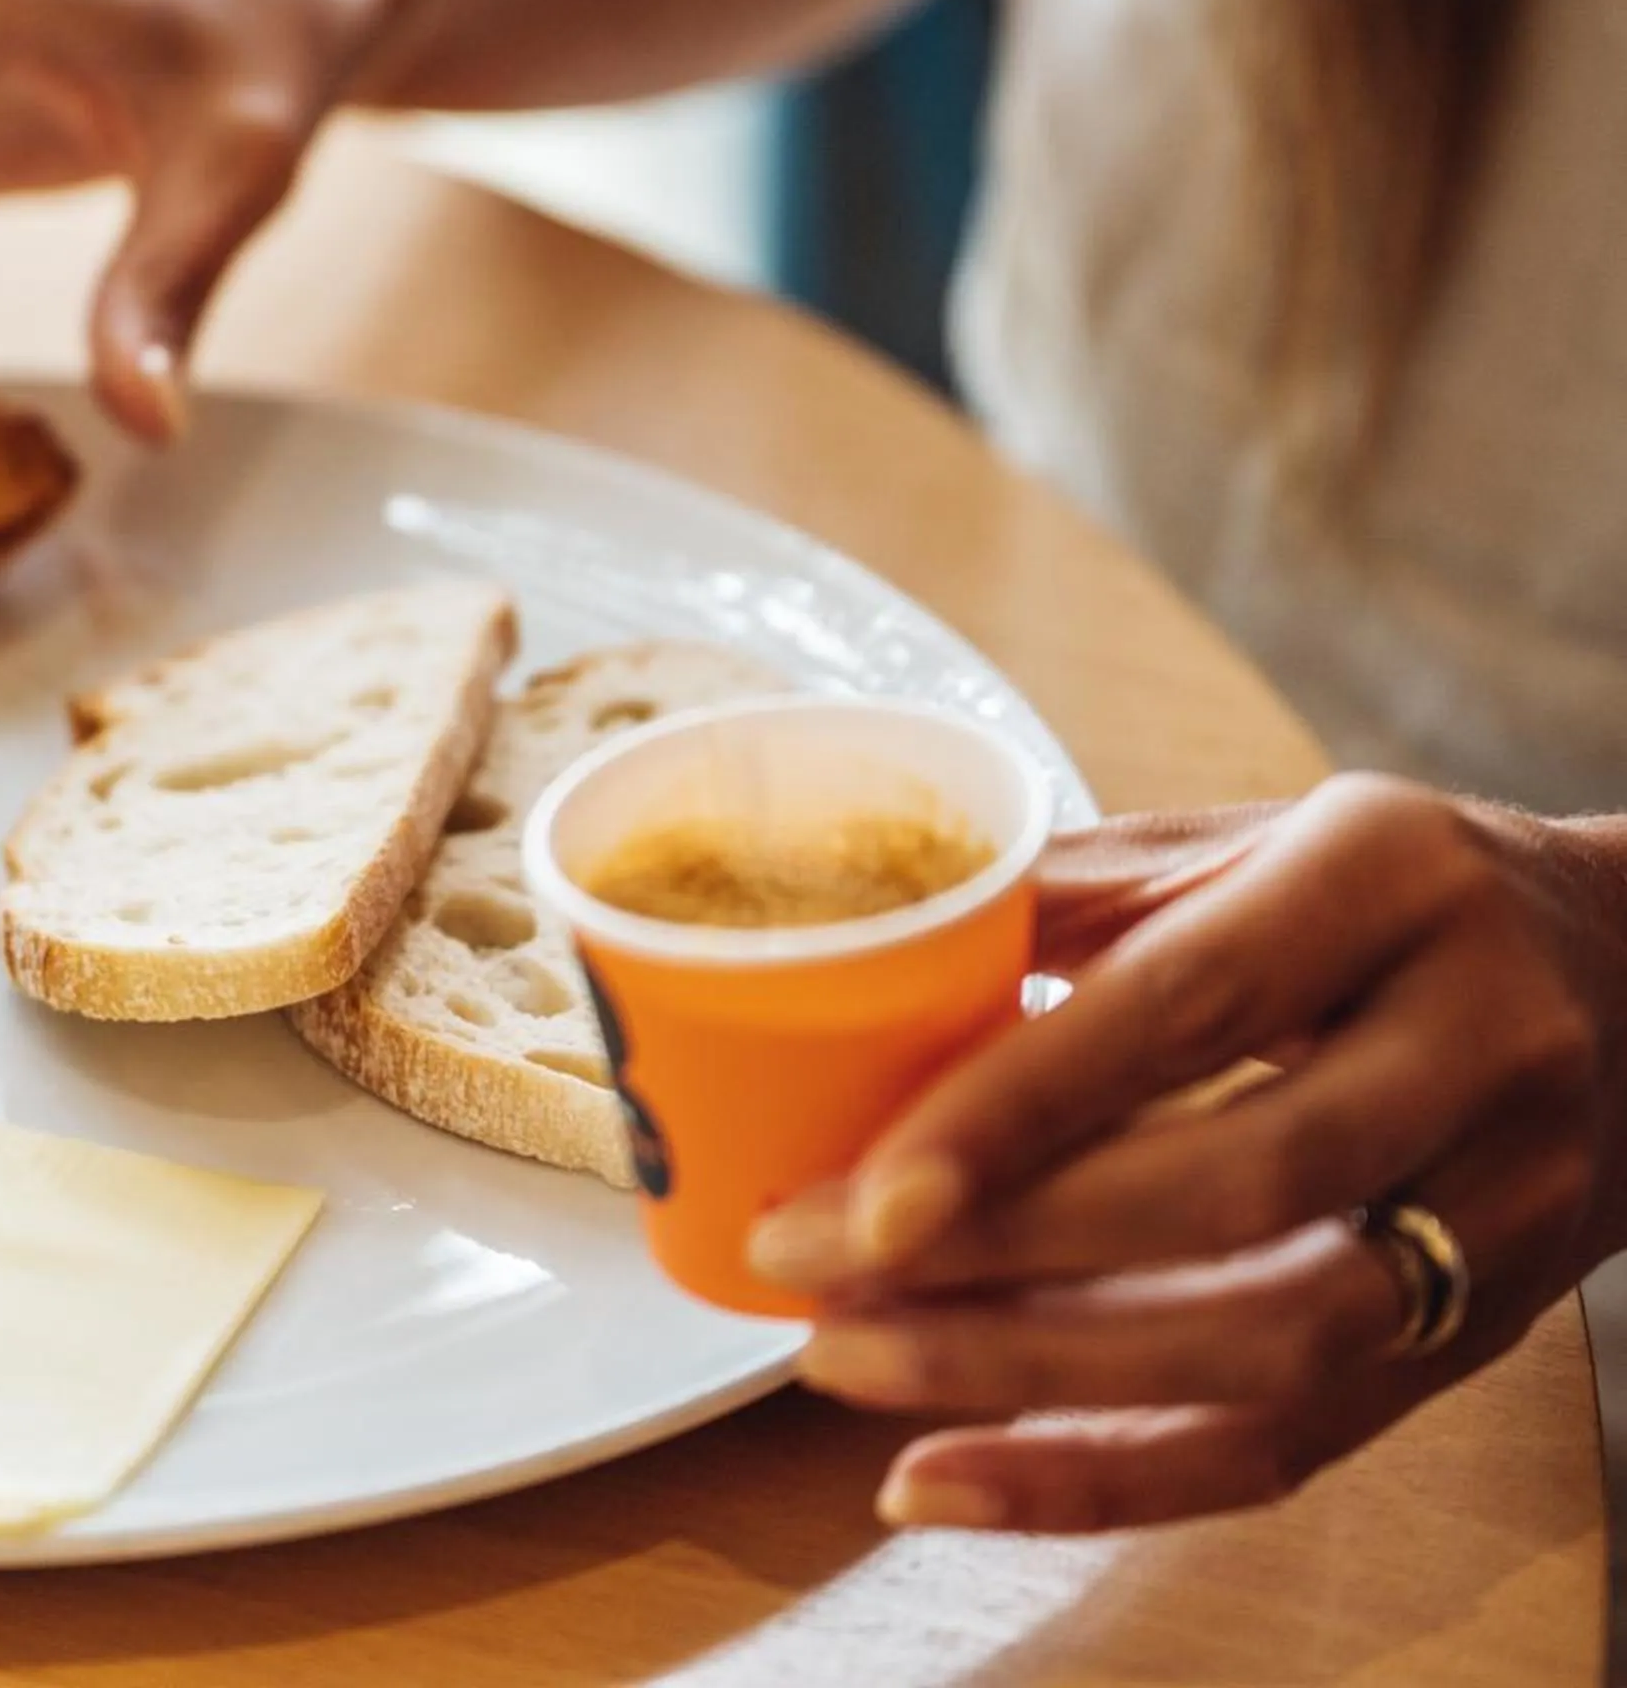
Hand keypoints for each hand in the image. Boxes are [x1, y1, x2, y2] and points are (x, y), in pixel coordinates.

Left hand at [747, 773, 1626, 1532]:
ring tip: (849, 1362)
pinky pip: (1292, 1446)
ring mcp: (1505, 1205)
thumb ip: (1075, 890)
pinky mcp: (1486, 1335)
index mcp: (1390, 879)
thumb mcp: (1256, 836)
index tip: (864, 1190)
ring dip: (1033, 1378)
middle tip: (810, 1270)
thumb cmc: (1393, 896)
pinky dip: (1103, 1480)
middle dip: (999, 1255)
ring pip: (1271, 1344)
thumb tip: (863, 955)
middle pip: (1232, 1190)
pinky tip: (944, 1477)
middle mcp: (1476, 1042)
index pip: (1185, 1008)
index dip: (1018, 1112)